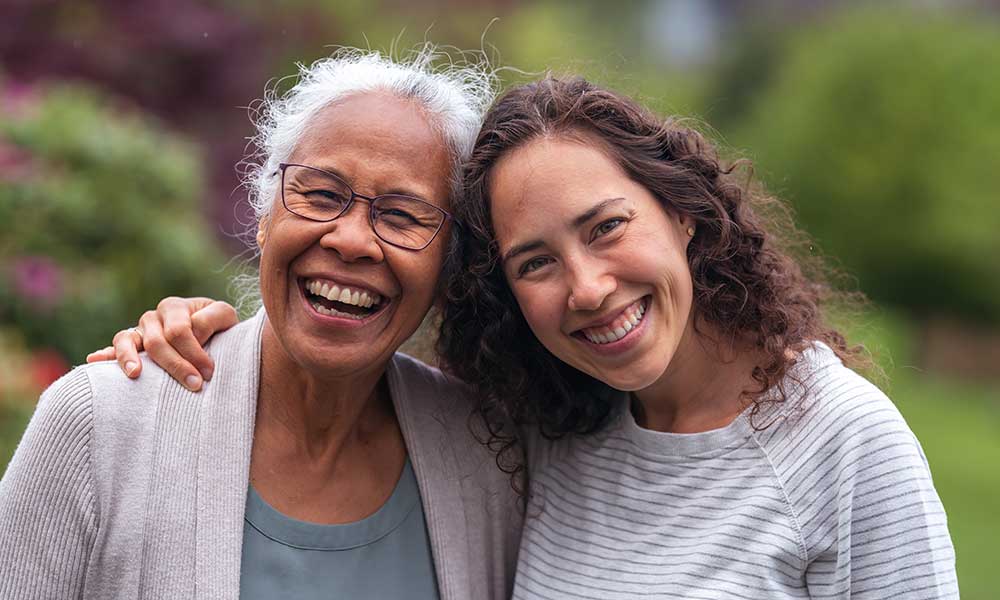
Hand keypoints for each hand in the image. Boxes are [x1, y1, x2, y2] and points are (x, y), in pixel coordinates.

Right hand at [86, 297, 237, 390]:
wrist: (210, 333)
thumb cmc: (218, 327)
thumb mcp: (224, 317)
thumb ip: (213, 319)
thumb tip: (194, 332)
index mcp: (175, 307)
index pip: (180, 331)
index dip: (195, 353)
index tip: (209, 373)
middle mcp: (153, 317)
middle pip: (157, 341)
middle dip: (176, 365)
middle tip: (194, 384)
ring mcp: (138, 331)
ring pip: (126, 340)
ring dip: (129, 358)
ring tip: (135, 374)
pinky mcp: (129, 346)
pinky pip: (113, 348)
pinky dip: (104, 354)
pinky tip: (94, 360)